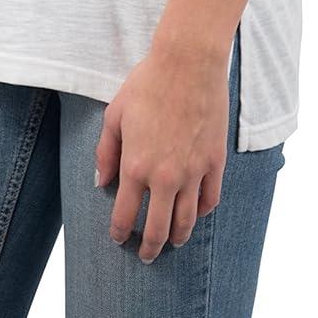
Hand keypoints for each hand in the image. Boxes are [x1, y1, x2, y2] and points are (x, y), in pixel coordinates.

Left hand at [94, 38, 229, 262]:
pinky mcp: (215, 162)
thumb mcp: (115, 114)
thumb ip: (106, 152)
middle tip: (146, 255)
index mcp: (136, 165)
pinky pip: (210, 200)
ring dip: (177, 237)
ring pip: (186, 221)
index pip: (126, 215)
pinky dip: (201, 213)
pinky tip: (195, 214)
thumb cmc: (147, 83)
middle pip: (157, 229)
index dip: (120, 232)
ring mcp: (193, 172)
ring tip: (173, 243)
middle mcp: (165, 176)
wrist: (188, 63)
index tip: (119, 237)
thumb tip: (102, 182)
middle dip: (149, 247)